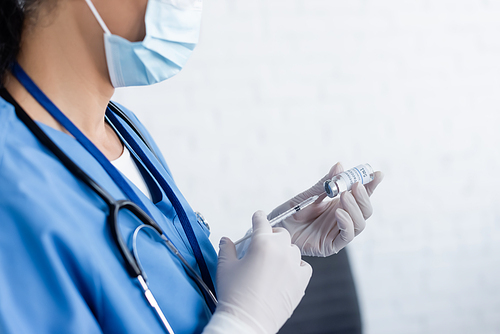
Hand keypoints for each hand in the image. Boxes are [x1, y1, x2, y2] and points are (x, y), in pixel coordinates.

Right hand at [211, 211, 311, 333]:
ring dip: (284, 251)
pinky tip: (287, 272)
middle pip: (281, 233)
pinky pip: (303, 266)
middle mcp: (281, 251)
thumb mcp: (225, 267)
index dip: (258, 218)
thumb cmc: (235, 296)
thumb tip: (226, 241)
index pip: (262, 222)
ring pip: (293, 249)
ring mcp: (293, 266)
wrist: (247, 321)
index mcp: (262, 243)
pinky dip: (297, 266)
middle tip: (263, 243)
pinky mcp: (301, 281)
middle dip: (272, 235)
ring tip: (273, 261)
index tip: (259, 217)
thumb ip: (226, 248)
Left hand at [269, 162, 383, 256]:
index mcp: (339, 205)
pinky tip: (339, 212)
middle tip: (356, 184)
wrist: (274, 230)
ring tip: (344, 196)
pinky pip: (346, 236)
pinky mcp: (331, 246)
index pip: (360, 195)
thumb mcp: (307, 195)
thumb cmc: (289, 214)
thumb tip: (340, 166)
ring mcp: (338, 233)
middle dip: (364, 196)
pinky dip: (346, 223)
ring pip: (360, 223)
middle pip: (365, 210)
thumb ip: (324, 184)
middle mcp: (342, 219)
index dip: (371, 185)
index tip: (377, 173)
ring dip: (355, 207)